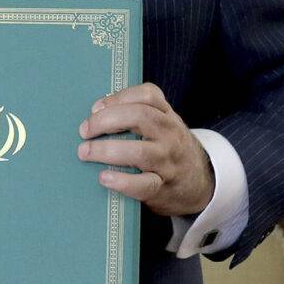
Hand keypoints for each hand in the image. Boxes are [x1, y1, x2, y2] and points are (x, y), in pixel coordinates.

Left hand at [78, 83, 212, 215]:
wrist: (199, 183)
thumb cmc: (168, 149)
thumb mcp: (162, 126)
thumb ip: (138, 116)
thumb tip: (94, 114)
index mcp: (167, 116)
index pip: (148, 96)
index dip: (119, 97)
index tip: (96, 108)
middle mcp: (170, 136)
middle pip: (141, 117)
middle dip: (106, 120)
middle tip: (84, 131)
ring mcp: (167, 162)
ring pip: (140, 152)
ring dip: (106, 150)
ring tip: (85, 152)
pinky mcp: (162, 188)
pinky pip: (143, 185)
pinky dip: (121, 181)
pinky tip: (103, 178)